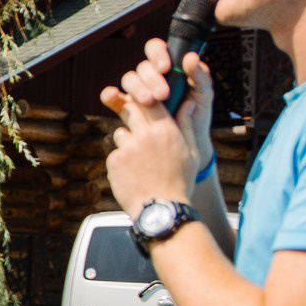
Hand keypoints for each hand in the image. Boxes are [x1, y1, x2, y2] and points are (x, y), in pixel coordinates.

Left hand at [99, 39, 210, 217]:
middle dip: (129, 110)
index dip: (144, 96)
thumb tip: (189, 104)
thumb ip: (186, 126)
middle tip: (133, 118)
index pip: (151, 101)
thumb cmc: (179, 182)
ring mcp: (127, 148)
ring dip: (127, 141)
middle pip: (130, 109)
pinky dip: (121, 161)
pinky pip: (115, 153)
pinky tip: (133, 174)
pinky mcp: (114, 161)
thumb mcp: (191, 153)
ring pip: (121, 133)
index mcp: (166, 131)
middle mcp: (145, 135)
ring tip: (141, 162)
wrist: (161, 209)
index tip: (141, 96)